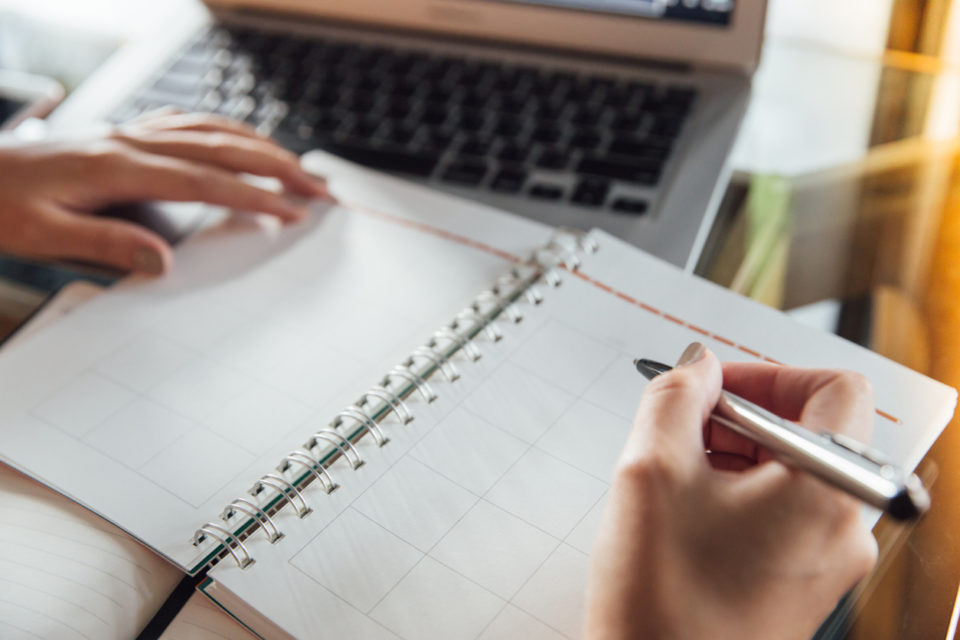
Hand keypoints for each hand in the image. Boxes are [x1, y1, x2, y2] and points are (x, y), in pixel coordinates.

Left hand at [0, 111, 329, 274]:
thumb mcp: (41, 234)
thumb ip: (106, 244)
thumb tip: (165, 262)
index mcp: (117, 167)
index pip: (205, 179)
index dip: (254, 196)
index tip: (292, 212)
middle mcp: (130, 142)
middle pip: (221, 146)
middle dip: (277, 165)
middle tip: (319, 187)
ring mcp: (128, 134)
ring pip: (209, 128)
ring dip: (258, 143)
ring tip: (295, 163)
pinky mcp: (122, 135)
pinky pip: (187, 123)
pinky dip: (224, 129)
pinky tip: (236, 138)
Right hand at [585, 342, 878, 639]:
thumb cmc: (662, 602)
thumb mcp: (651, 470)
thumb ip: (675, 396)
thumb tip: (697, 367)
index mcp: (826, 491)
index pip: (835, 388)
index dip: (769, 374)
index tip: (714, 389)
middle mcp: (841, 528)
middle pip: (806, 432)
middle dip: (735, 418)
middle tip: (677, 430)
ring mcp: (823, 562)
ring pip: (785, 473)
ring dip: (727, 456)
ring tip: (672, 478)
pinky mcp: (797, 584)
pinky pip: (776, 513)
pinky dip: (732, 495)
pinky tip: (682, 514)